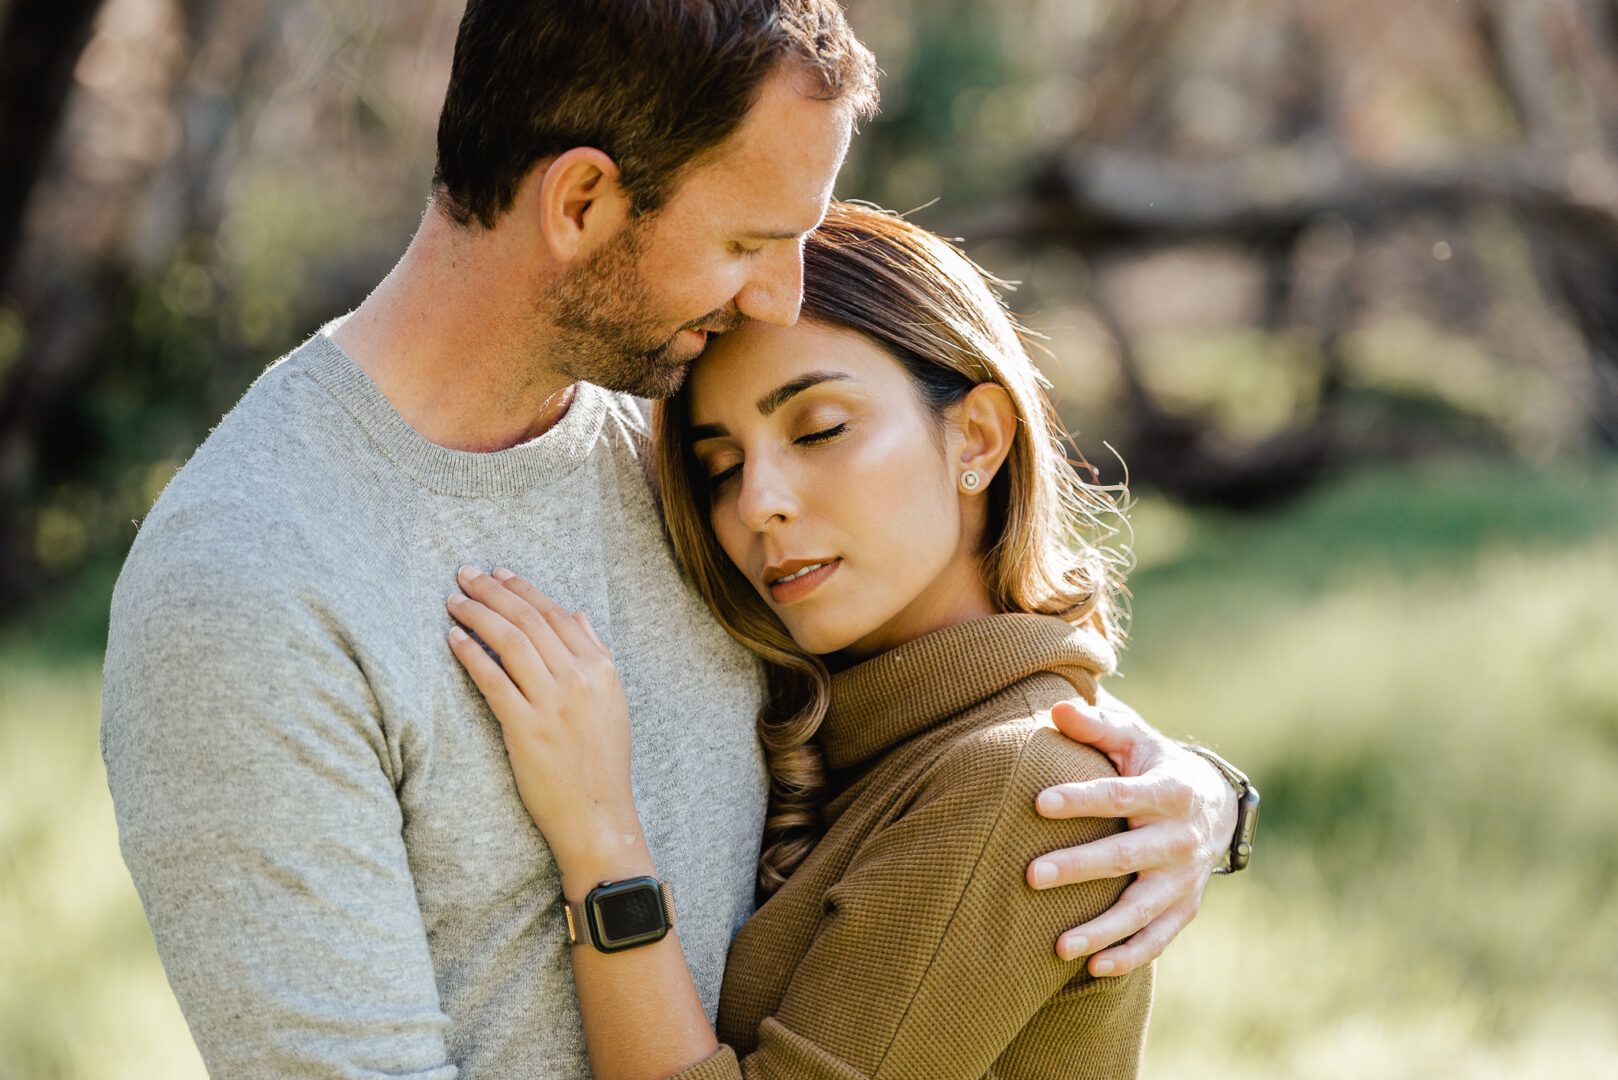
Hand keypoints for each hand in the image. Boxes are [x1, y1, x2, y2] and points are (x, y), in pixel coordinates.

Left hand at [445, 565, 645, 885]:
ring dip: (478, 614)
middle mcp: (579, 679)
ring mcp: (553, 703)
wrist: (597, 815)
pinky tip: (454, 638)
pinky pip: (493, 680)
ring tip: (454, 600)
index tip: (498, 574)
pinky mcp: (526, 728)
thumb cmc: (601, 762)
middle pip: (529, 620)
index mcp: (602, 668)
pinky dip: (471, 654)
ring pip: (510, 641)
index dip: (523, 589)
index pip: (556, 613)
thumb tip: (577, 614)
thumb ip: (596, 655)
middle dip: (493, 591)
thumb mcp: (612, 703)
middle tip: (464, 574)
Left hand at [1026, 693, 1237, 976]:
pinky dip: (1129, 956)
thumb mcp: (1134, 740)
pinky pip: (1158, 939)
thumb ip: (1097, 726)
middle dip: (1079, 867)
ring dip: (1102, 929)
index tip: (1038, 803)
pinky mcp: (1185, 908)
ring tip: (1057, 945)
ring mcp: (1185, 879)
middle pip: (1126, 856)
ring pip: (1142, 909)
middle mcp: (1182, 839)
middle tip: (1031, 875)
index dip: (1081, 799)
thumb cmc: (1154, 765)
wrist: (1215, 803)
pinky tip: (1092, 969)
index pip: (1120, 795)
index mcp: (1170, 791)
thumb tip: (1056, 709)